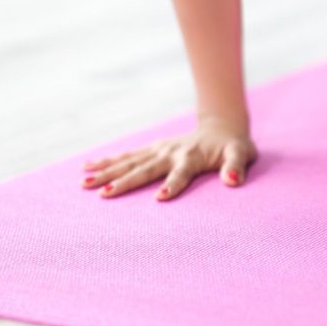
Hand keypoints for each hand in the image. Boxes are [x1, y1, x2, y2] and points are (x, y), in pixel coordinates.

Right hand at [80, 115, 257, 200]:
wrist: (222, 127)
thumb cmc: (234, 147)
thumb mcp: (242, 155)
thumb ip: (237, 167)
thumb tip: (233, 181)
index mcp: (192, 157)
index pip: (181, 174)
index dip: (172, 185)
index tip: (160, 198)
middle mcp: (170, 153)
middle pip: (145, 169)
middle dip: (125, 181)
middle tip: (104, 194)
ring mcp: (159, 150)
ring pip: (129, 162)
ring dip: (107, 172)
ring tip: (84, 183)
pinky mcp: (152, 149)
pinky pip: (126, 155)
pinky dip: (107, 161)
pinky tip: (87, 167)